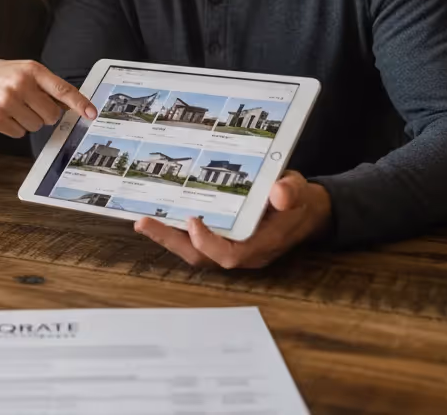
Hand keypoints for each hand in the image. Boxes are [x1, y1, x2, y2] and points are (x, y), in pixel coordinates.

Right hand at [0, 60, 96, 138]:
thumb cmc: (1, 74)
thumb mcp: (25, 70)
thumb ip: (47, 85)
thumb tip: (70, 106)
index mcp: (31, 70)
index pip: (62, 89)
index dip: (79, 103)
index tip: (91, 113)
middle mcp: (20, 85)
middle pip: (51, 115)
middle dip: (45, 114)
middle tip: (31, 104)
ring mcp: (7, 103)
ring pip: (36, 126)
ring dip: (29, 121)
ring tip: (15, 107)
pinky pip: (19, 134)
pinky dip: (15, 127)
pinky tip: (5, 114)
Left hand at [134, 171, 331, 268]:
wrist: (304, 210)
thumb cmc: (298, 200)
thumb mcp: (299, 191)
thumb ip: (291, 192)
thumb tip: (280, 193)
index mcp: (261, 245)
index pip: (230, 254)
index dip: (209, 242)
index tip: (193, 221)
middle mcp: (241, 252)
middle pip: (202, 256)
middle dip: (171, 241)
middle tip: (144, 222)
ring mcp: (231, 247)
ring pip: (194, 251)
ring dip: (168, 237)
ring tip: (143, 221)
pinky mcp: (222, 239)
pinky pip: (195, 241)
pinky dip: (176, 231)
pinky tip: (157, 217)